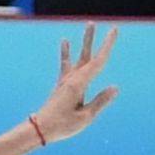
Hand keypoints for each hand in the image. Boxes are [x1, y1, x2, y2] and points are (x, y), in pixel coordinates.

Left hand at [27, 24, 119, 143]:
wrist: (39, 129)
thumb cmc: (62, 125)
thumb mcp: (85, 117)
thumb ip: (100, 101)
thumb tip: (115, 87)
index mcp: (78, 84)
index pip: (98, 62)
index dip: (107, 45)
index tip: (114, 31)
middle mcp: (71, 78)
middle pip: (89, 55)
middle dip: (99, 40)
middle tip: (110, 27)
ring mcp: (65, 80)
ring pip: (79, 56)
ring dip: (85, 41)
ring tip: (89, 25)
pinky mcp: (62, 84)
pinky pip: (65, 64)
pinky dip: (66, 52)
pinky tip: (65, 41)